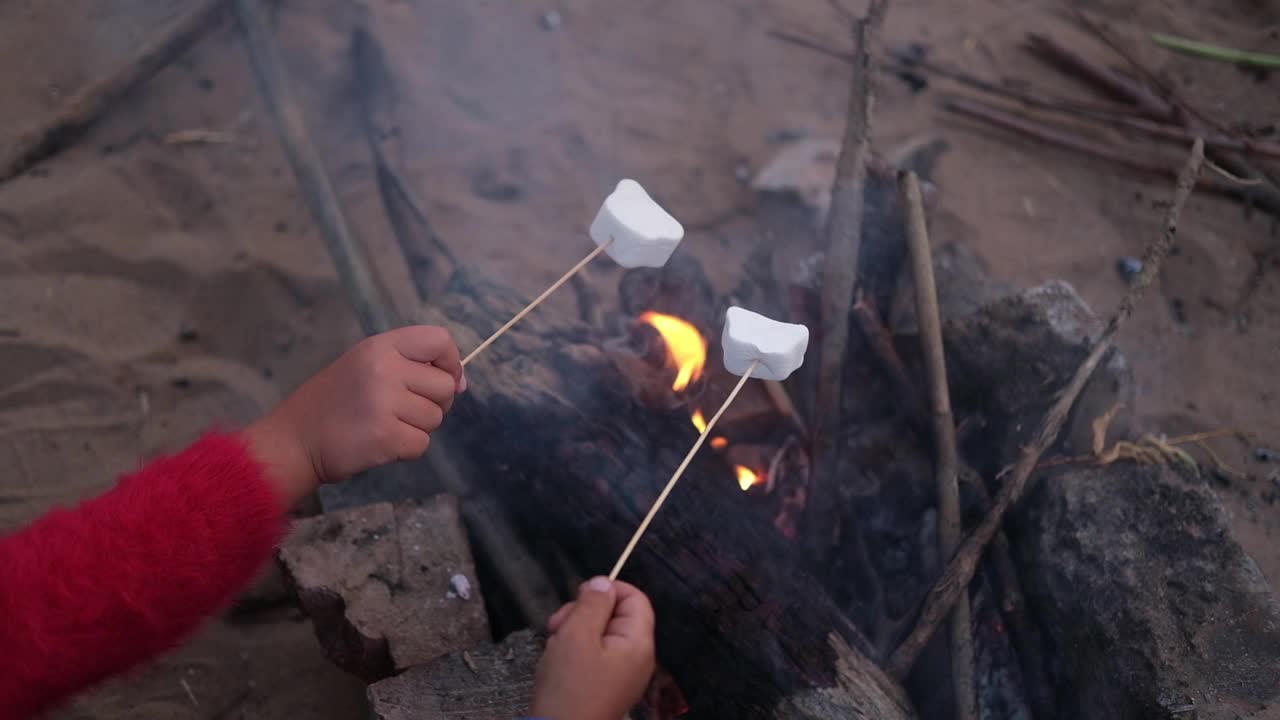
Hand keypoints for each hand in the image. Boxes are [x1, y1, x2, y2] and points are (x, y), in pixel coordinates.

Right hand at [244, 326, 463, 503]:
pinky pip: (422, 444)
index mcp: (380, 346)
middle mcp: (385, 369)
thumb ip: (411, 366)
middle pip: (446, 386)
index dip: (450, 363)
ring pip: (436, 418)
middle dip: (434, 403)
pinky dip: (407, 449)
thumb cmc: (333, 403)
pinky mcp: (385, 437)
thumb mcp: (366, 366)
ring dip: (417, 427)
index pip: (440, 340)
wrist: (294, 440)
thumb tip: (461, 382)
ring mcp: (385, 403)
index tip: (441, 379)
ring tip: (385, 424)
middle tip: (403, 410)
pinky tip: (381, 443)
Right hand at [530, 578, 655, 719]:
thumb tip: (604, 582)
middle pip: (616, 615)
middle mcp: (636, 659)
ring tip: (554, 646)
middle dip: (584, 613)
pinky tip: (556, 661)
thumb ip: (592, 604)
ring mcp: (621, 675)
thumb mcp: (576, 635)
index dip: (609, 589)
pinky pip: (593, 656)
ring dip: (574, 632)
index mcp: (638, 644)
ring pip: (600, 634)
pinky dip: (574, 652)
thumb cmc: (568, 686)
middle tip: (557, 625)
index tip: (578, 595)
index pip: (636, 599)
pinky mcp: (605, 686)